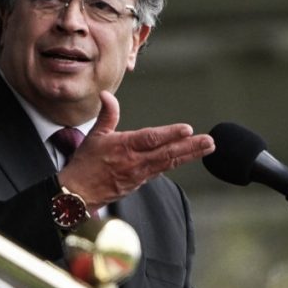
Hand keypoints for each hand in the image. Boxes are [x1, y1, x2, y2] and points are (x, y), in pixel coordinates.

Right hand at [57, 91, 214, 209]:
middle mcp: (135, 161)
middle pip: (167, 153)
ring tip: (208, 147)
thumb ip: (107, 114)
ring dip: (190, 155)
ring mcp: (139, 174)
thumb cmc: (85, 163)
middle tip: (209, 141)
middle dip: (191, 147)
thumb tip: (107, 94)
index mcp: (124, 146)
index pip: (151, 138)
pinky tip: (189, 157)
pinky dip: (175, 163)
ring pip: (169, 163)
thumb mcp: (95, 135)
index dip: (170, 134)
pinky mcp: (140, 183)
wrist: (78, 193)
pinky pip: (161, 171)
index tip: (187, 129)